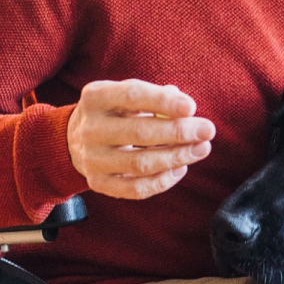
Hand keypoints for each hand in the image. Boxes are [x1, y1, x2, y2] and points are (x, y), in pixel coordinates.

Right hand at [67, 79, 214, 199]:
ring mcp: (92, 159)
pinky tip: (180, 168)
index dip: (164, 102)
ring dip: (177, 157)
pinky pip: (136, 189)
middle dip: (179, 133)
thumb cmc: (116, 111)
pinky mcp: (98, 183)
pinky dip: (163, 181)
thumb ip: (157, 96)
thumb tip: (187, 109)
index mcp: (96, 97)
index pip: (132, 96)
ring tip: (201, 149)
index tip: (192, 107)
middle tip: (208, 131)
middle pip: (140, 133)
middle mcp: (90, 128)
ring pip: (141, 164)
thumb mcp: (127, 94)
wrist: (75, 138)